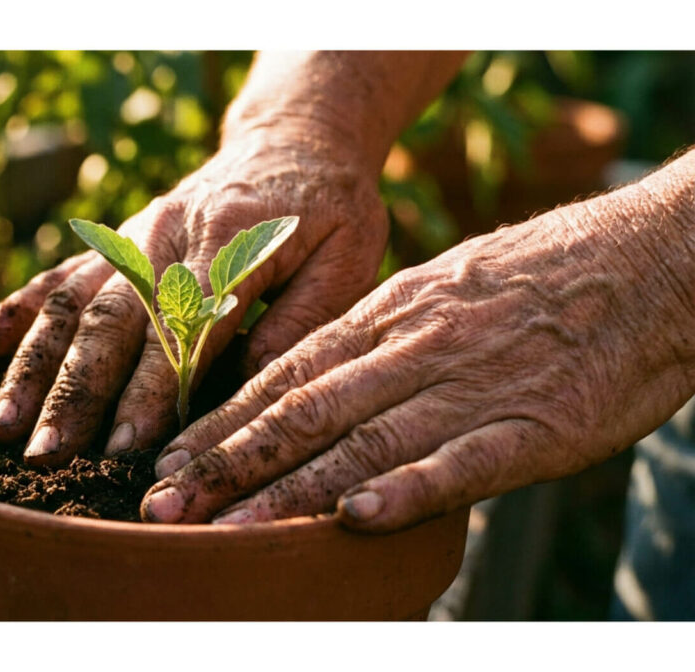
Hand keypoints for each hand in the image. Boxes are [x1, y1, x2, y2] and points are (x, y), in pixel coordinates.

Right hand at [0, 127, 386, 464]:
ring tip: (3, 426)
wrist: (294, 141)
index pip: (182, 323)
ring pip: (72, 302)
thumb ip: (302, 317)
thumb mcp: (349, 255)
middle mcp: (168, 235)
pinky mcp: (116, 241)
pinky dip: (15, 312)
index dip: (152, 387)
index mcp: (232, 239)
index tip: (127, 446)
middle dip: (76, 391)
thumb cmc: (331, 207)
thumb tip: (247, 383)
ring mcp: (134, 236)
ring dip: (34, 366)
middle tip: (48, 456)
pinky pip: (58, 275)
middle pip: (112, 319)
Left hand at [141, 167, 694, 529]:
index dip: (221, 424)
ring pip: (363, 442)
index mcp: (389, 316)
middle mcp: (414, 350)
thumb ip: (375, 339)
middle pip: (303, 412)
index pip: (284, 376)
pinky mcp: (535, 426)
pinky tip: (356, 520)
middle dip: (225, 464)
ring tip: (226, 529)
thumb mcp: (438, 290)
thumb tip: (311, 383)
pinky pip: (460, 462)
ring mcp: (471, 388)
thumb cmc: (538, 280)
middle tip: (162, 506)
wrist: (649, 260)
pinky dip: (406, 491)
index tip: (169, 462)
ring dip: (288, 490)